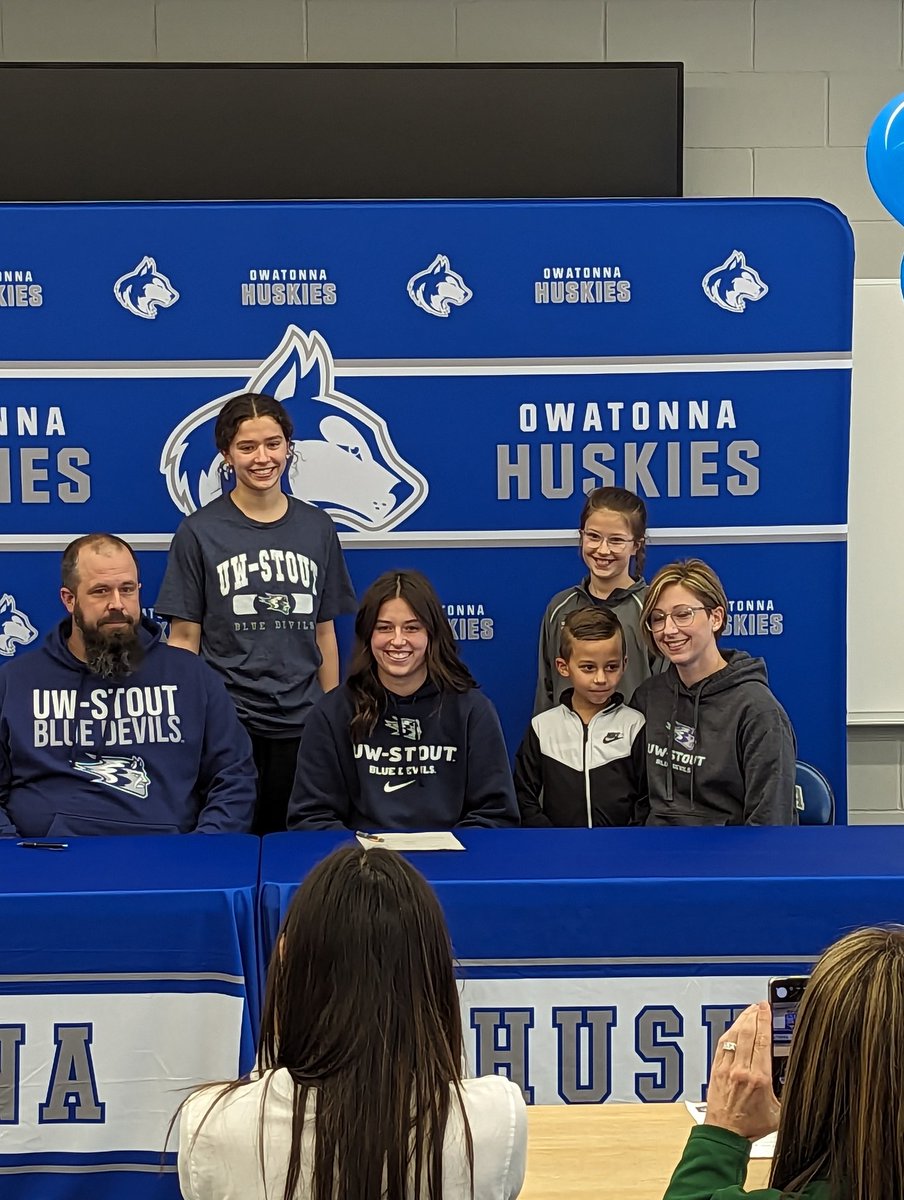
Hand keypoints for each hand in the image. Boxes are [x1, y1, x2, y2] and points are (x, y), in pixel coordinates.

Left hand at [704, 1001, 780, 1140]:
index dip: (764, 1020)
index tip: (766, 1008)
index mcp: (758, 1078)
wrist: (725, 1134)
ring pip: (733, 1036)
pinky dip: (729, 1033)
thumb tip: (799, 1082)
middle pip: (747, 1033)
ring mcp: (726, 1068)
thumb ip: (787, 1093)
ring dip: (741, 1020)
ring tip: (748, 1011)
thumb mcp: (779, 1112)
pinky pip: (722, 1045)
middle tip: (759, 1005)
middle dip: (753, 1015)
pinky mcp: (716, 1069)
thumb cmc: (750, 1126)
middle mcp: (741, 1070)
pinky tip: (734, 1028)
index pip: (762, 1041)